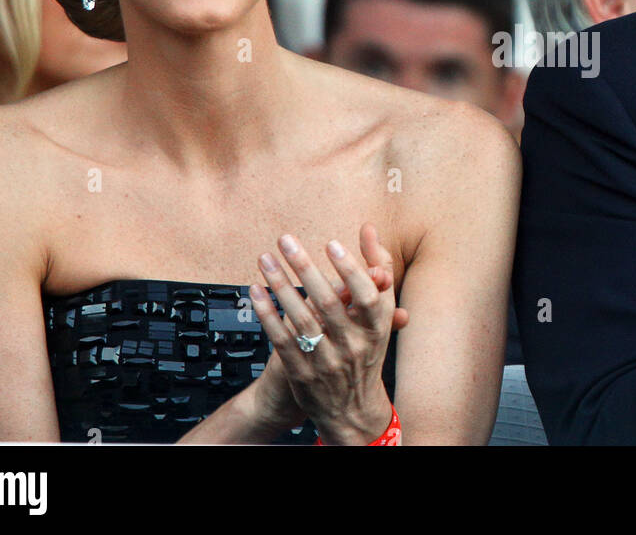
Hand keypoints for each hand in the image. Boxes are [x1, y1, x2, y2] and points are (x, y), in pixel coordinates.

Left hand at [249, 224, 404, 444]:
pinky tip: (255, 291)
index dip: (350, 269)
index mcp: (376, 329)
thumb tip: (369, 228)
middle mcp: (353, 346)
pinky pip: (281, 339)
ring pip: (301, 319)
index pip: (368, 296)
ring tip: (265, 259)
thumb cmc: (366, 347)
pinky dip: (267, 314)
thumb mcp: (380, 313)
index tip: (331, 244)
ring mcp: (327, 361)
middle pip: (329, 303)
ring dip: (280, 286)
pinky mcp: (302, 373)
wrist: (352, 407)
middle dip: (305, 268)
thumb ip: (378, 268)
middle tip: (286, 241)